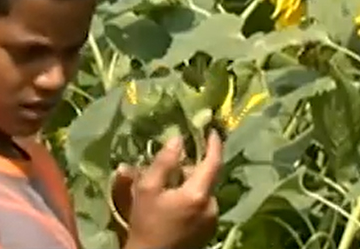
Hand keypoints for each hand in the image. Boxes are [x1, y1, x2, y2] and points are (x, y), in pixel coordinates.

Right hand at [121, 132, 221, 248]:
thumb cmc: (146, 222)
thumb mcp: (148, 188)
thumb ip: (164, 162)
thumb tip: (178, 139)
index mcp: (198, 194)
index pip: (213, 163)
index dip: (214, 144)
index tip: (212, 130)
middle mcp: (212, 206)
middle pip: (206, 177)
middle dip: (191, 167)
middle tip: (171, 163)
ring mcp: (212, 220)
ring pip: (204, 191)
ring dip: (190, 184)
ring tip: (168, 185)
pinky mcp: (209, 230)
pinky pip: (204, 205)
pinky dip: (192, 198)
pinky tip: (174, 203)